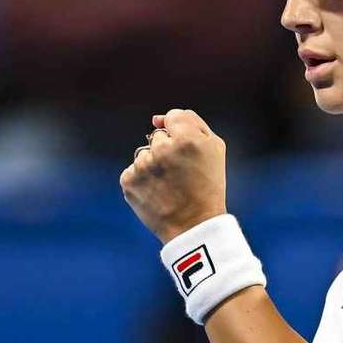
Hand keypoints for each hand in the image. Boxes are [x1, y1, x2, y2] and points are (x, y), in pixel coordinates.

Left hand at [120, 109, 227, 243]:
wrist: (193, 225)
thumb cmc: (208, 184)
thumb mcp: (214, 148)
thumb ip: (191, 121)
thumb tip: (156, 119)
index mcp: (186, 138)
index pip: (174, 117)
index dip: (182, 135)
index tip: (187, 153)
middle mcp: (162, 149)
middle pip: (158, 137)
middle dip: (167, 151)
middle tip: (181, 174)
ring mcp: (143, 165)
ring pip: (144, 154)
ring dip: (153, 166)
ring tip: (168, 186)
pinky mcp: (128, 181)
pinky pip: (132, 171)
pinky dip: (142, 181)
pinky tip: (156, 193)